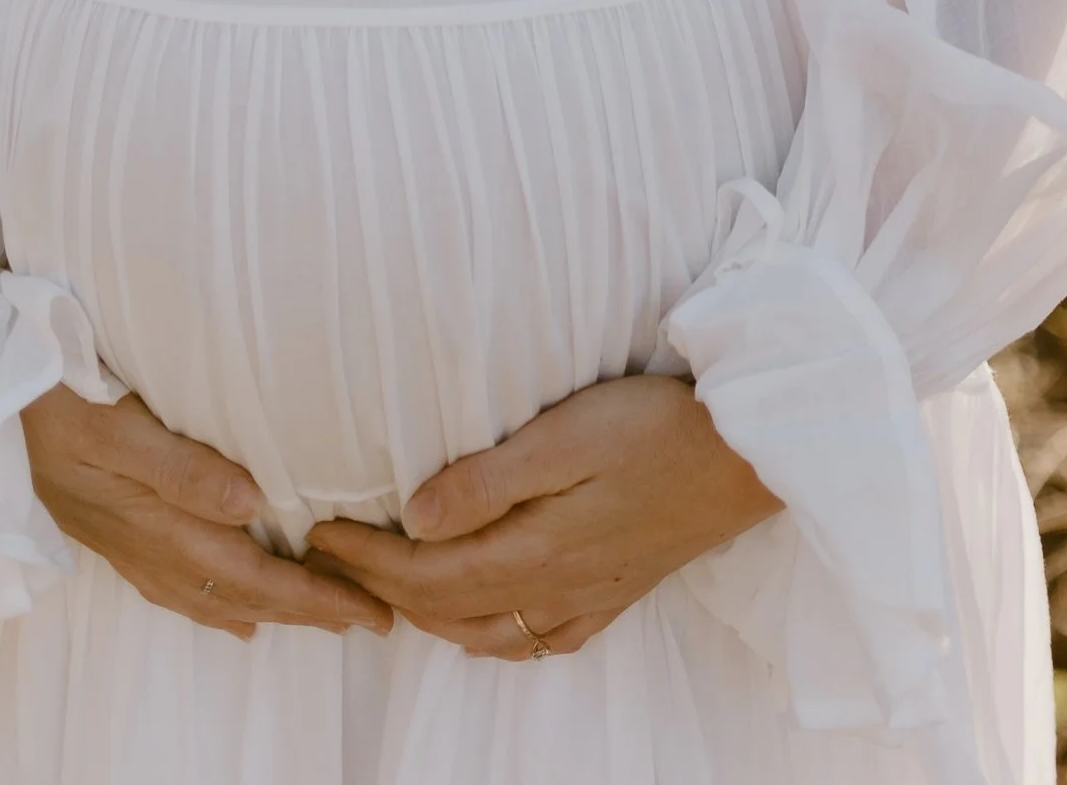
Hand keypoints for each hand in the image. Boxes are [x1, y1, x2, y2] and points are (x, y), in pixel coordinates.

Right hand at [20, 385, 394, 642]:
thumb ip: (180, 466)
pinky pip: (182, 588)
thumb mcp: (111, 422)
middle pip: (247, 593)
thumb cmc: (49, 395)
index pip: (257, 575)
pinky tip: (236, 614)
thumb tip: (253, 505)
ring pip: (219, 595)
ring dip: (276, 610)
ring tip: (323, 618)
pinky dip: (221, 603)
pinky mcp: (116, 533)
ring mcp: (132, 545)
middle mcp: (151, 546)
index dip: (317, 597)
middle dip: (313, 612)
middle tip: (377, 620)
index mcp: (159, 523)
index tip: (372, 608)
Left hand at [307, 372, 778, 660]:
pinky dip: (494, 636)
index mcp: (534, 550)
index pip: (426, 571)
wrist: (747, 454)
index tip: (319, 531)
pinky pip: (538, 639)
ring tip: (390, 587)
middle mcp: (554, 588)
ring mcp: (587, 598)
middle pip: (448, 608)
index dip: (367, 558)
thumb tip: (414, 517)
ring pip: (487, 633)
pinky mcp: (617, 593)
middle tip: (334, 558)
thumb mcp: (565, 436)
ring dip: (429, 616)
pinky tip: (487, 622)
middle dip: (382, 586)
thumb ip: (488, 480)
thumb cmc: (654, 427)